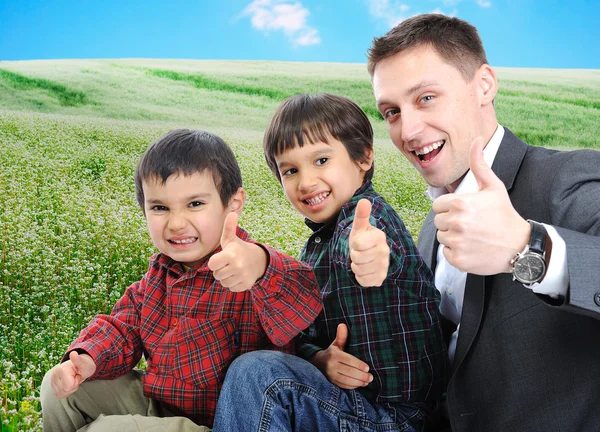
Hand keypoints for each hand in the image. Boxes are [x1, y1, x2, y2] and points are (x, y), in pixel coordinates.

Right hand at [50, 351, 95, 398]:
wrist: (80, 367)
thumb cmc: (84, 365)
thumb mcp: (84, 363)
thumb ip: (78, 359)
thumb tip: (73, 353)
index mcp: (60, 369)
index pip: (68, 386)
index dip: (76, 382)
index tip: (77, 374)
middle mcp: (53, 375)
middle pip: (65, 390)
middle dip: (73, 386)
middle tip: (75, 377)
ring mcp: (52, 381)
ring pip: (62, 394)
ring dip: (70, 389)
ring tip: (73, 379)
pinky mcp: (53, 387)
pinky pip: (60, 395)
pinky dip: (67, 392)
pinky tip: (69, 384)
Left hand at [208, 212, 267, 291]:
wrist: (258, 260)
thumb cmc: (239, 249)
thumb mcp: (231, 239)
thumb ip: (228, 228)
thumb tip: (231, 213)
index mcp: (231, 254)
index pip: (212, 264)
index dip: (214, 262)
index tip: (220, 258)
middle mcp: (237, 266)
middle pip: (217, 275)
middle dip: (220, 270)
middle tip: (229, 264)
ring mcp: (243, 276)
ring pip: (223, 283)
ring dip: (226, 278)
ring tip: (233, 270)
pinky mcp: (246, 285)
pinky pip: (231, 288)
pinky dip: (233, 284)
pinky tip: (238, 276)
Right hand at [310, 323, 372, 389]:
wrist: (317, 363)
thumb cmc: (332, 353)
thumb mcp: (336, 344)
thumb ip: (342, 336)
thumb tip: (342, 325)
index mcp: (334, 355)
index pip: (348, 360)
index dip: (359, 365)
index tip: (368, 368)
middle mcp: (331, 365)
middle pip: (349, 372)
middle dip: (361, 376)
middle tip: (371, 377)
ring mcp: (330, 375)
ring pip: (346, 381)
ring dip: (359, 382)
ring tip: (367, 381)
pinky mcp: (331, 382)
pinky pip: (343, 386)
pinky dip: (353, 386)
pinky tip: (360, 384)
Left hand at [349, 199, 389, 286]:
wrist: (366, 256)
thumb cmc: (362, 239)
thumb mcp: (359, 227)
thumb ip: (361, 215)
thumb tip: (364, 201)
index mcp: (379, 237)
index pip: (358, 244)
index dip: (354, 244)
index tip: (359, 242)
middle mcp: (385, 251)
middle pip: (357, 258)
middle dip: (354, 256)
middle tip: (359, 252)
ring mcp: (384, 266)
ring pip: (359, 270)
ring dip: (356, 266)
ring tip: (361, 261)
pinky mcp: (380, 278)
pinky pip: (363, 280)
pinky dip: (359, 277)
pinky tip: (364, 270)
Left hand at [432, 137, 529, 274]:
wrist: (519, 245)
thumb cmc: (504, 214)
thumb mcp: (493, 187)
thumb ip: (479, 164)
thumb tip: (476, 140)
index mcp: (460, 204)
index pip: (437, 205)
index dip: (450, 208)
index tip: (465, 212)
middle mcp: (456, 223)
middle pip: (438, 221)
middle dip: (450, 222)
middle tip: (471, 225)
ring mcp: (457, 242)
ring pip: (441, 237)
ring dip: (453, 237)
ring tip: (472, 236)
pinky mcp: (458, 260)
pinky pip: (446, 253)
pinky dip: (456, 253)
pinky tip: (472, 248)